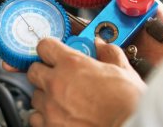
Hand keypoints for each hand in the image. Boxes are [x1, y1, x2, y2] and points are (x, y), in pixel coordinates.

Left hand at [27, 37, 145, 126]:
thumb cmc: (128, 103)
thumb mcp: (123, 70)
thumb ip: (109, 53)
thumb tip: (101, 45)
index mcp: (72, 64)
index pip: (44, 46)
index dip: (49, 48)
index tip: (53, 53)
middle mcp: (56, 83)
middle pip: (34, 70)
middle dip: (44, 71)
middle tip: (56, 76)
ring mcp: (51, 107)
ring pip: (35, 95)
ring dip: (45, 96)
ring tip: (61, 100)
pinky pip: (35, 117)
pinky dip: (43, 116)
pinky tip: (57, 115)